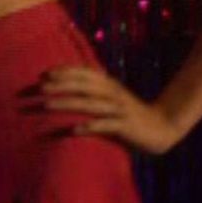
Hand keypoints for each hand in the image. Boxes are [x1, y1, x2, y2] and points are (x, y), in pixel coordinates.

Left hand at [16, 64, 181, 154]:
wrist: (163, 127)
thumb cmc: (129, 114)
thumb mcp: (111, 98)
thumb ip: (93, 93)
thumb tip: (64, 90)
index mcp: (109, 84)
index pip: (84, 73)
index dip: (63, 72)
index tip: (42, 74)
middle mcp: (113, 93)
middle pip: (82, 86)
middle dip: (59, 85)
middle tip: (38, 88)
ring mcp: (119, 109)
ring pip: (89, 104)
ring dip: (66, 103)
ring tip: (46, 105)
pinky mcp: (125, 126)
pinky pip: (105, 125)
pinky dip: (89, 126)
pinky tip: (73, 130)